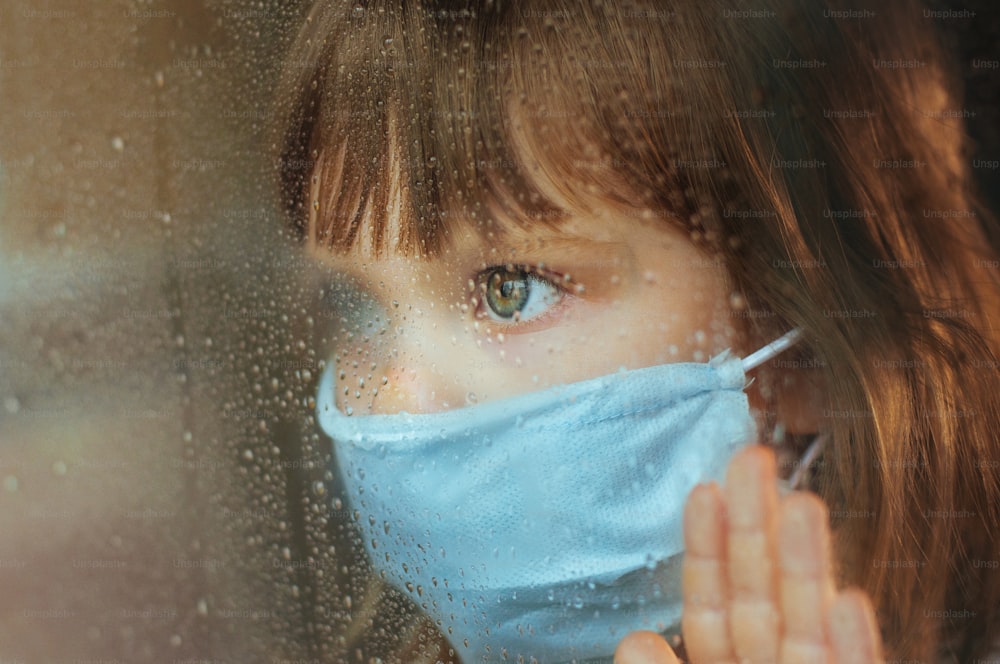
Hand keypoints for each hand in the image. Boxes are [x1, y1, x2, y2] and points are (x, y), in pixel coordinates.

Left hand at [614, 445, 883, 663]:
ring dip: (807, 563)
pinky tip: (849, 601)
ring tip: (802, 503)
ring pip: (807, 623)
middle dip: (756, 525)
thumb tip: (633, 640)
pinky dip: (851, 644)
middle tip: (750, 456)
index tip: (702, 491)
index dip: (706, 547)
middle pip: (760, 593)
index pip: (710, 605)